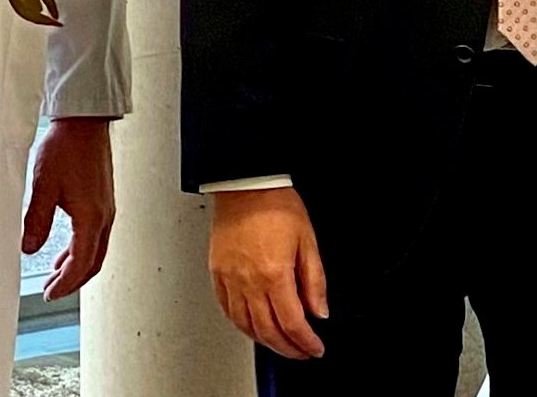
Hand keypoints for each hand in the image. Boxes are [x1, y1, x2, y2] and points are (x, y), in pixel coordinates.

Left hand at [23, 118, 115, 299]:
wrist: (84, 123)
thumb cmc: (66, 148)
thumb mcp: (43, 186)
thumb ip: (36, 221)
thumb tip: (28, 249)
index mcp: (91, 218)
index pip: (80, 264)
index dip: (65, 284)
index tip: (49, 294)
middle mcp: (104, 217)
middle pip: (93, 263)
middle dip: (72, 282)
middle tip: (51, 292)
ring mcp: (106, 209)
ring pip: (96, 251)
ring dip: (77, 267)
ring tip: (56, 277)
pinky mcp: (103, 202)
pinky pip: (95, 236)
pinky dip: (81, 250)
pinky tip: (66, 252)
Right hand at [207, 187, 327, 360]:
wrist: (247, 184)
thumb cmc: (276, 205)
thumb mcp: (308, 242)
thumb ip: (314, 281)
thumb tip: (319, 310)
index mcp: (275, 274)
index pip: (293, 323)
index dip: (306, 342)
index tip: (314, 347)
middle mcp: (249, 281)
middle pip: (268, 331)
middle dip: (287, 349)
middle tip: (300, 352)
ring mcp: (230, 279)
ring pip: (245, 325)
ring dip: (264, 341)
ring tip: (279, 343)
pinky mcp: (217, 273)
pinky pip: (226, 309)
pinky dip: (241, 324)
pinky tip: (251, 326)